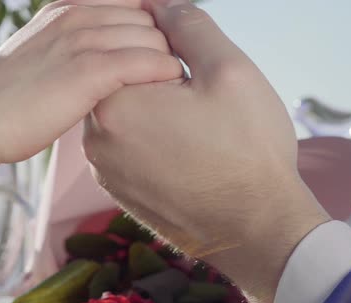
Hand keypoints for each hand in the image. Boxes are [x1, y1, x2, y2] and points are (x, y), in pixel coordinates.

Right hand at [0, 0, 181, 172]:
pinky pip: (146, 62)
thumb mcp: (39, 58)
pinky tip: (170, 89)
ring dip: (169, 60)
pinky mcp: (89, 71)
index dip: (154, 27)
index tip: (163, 52)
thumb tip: (100, 61)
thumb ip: (71, 48)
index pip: (131, 3)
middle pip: (148, 18)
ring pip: (152, 37)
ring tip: (179, 87)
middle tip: (176, 74)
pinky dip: (164, 73)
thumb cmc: (6, 101)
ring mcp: (83, 39)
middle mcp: (77, 15)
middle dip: (167, 43)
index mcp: (66, 8)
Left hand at [83, 0, 329, 302]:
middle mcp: (94, 137)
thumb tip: (161, 4)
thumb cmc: (248, 151)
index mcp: (114, 102)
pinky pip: (127, 147)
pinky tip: (185, 151)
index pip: (128, 48)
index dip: (170, 50)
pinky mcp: (116, 190)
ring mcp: (102, 168)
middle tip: (201, 101)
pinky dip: (150, 139)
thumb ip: (189, 25)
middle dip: (159, 78)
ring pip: (126, 115)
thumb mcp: (229, 70)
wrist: (256, 230)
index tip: (199, 72)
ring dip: (155, 109)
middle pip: (123, 81)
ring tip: (196, 129)